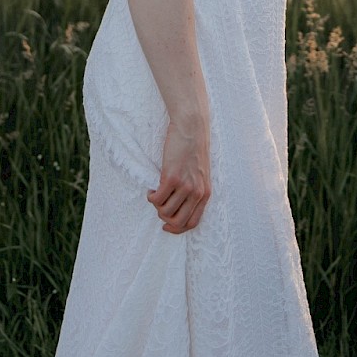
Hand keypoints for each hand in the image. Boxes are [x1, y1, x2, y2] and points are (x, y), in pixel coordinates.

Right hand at [147, 117, 210, 234]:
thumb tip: (179, 207)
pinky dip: (151, 197)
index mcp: (205, 193)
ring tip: (156, 194)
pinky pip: (157, 199)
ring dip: (157, 206)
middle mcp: (196, 193)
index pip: (192, 223)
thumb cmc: (193, 149)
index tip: (167, 226)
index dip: (177, 229)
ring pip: (165, 211)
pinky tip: (152, 189)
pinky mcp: (171, 177)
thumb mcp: (200, 174)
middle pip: (178, 222)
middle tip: (159, 207)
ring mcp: (184, 186)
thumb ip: (194, 191)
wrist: (192, 128)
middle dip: (165, 219)